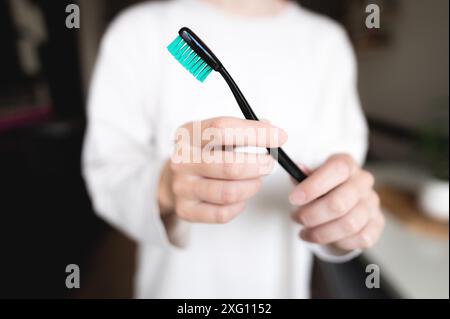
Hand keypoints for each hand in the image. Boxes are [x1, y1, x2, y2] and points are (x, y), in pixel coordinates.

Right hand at [158, 117, 286, 223]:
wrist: (175, 178)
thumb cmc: (204, 153)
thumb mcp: (217, 135)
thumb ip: (244, 131)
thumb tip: (274, 134)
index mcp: (189, 133)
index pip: (223, 129)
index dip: (255, 133)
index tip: (279, 137)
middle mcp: (181, 160)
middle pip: (229, 166)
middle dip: (258, 165)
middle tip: (269, 164)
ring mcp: (182, 187)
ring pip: (229, 192)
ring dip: (251, 187)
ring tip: (255, 181)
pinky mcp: (186, 210)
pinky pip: (222, 213)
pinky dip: (239, 206)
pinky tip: (241, 197)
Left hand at [289, 154, 383, 250]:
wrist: (341, 202)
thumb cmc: (322, 187)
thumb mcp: (309, 178)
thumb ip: (302, 176)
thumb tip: (296, 170)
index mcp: (347, 164)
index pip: (337, 169)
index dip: (314, 185)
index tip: (294, 199)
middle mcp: (363, 181)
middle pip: (339, 203)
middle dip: (311, 215)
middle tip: (296, 218)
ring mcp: (372, 202)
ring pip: (349, 224)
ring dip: (321, 233)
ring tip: (305, 232)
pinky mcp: (377, 223)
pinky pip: (361, 238)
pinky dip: (339, 242)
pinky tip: (326, 238)